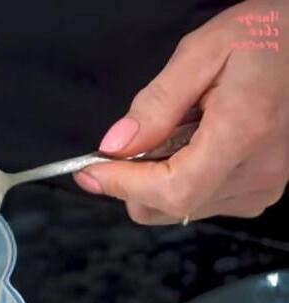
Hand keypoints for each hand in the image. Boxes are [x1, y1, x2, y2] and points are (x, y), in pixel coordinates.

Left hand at [74, 0, 287, 224]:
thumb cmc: (263, 37)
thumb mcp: (201, 53)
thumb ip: (156, 103)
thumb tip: (115, 146)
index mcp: (243, 132)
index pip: (174, 189)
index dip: (124, 185)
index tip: (91, 170)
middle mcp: (260, 171)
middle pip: (171, 207)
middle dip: (132, 185)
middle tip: (122, 149)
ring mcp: (265, 186)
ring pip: (182, 210)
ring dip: (155, 182)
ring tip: (172, 135)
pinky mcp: (263, 190)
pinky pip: (203, 203)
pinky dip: (179, 183)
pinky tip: (189, 148)